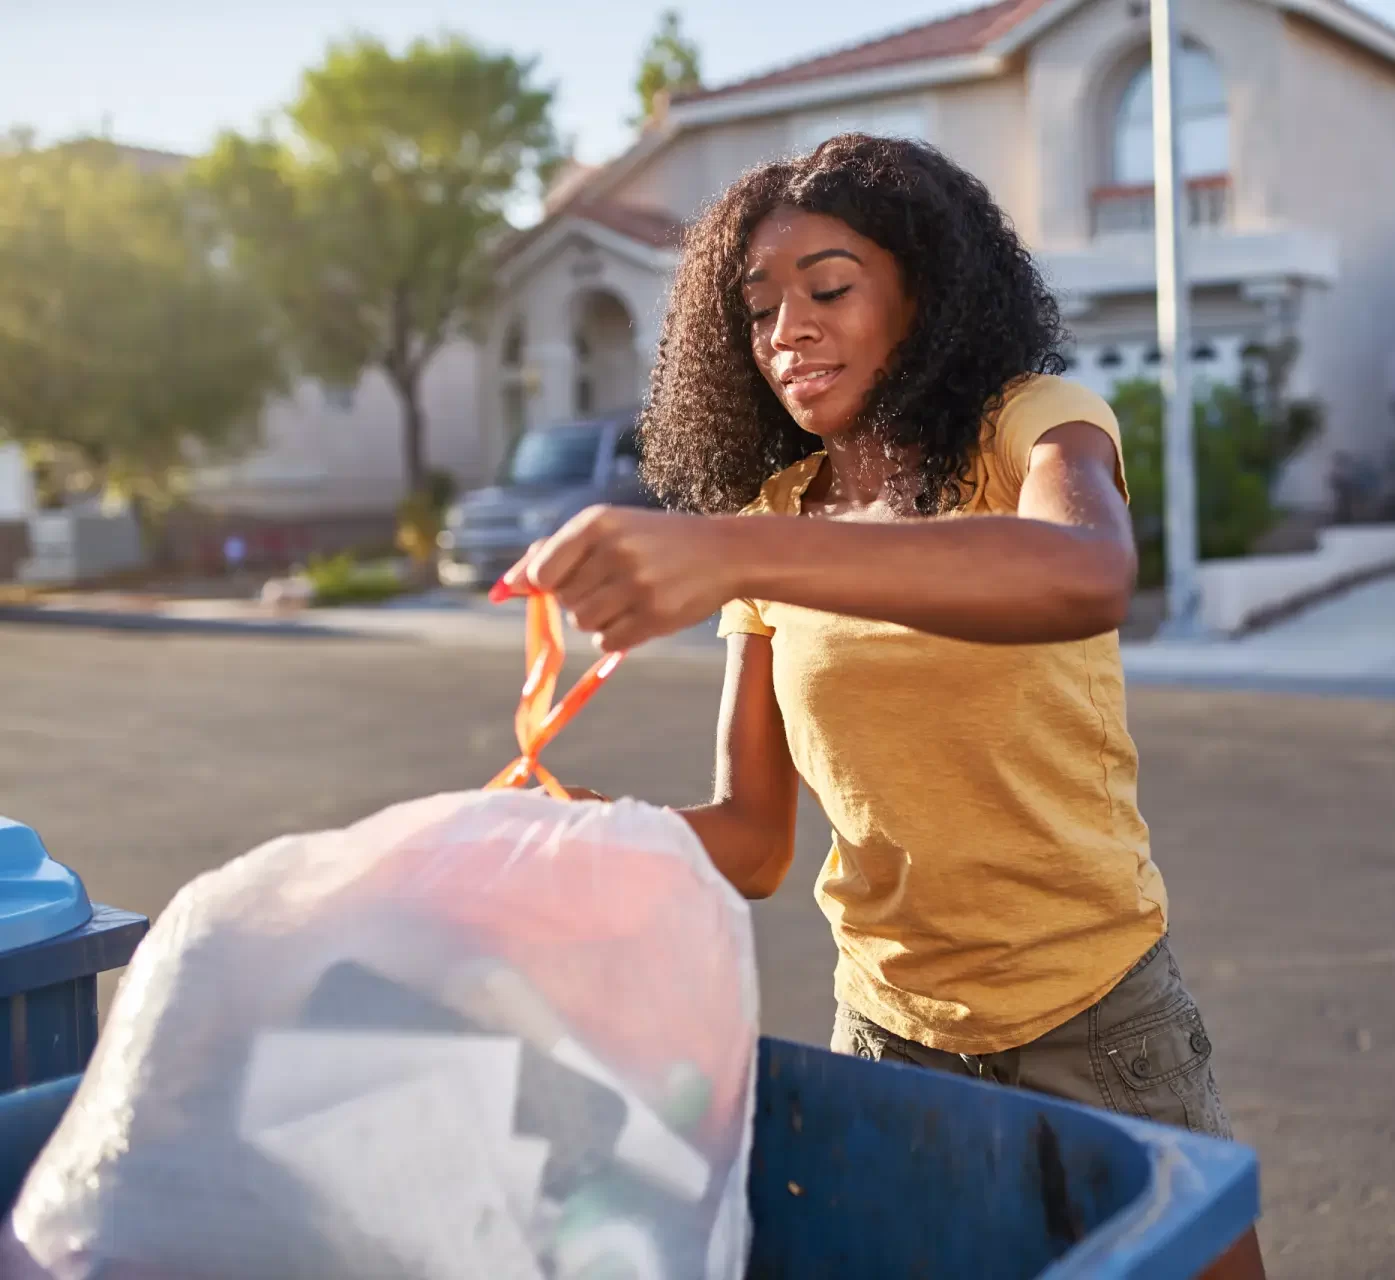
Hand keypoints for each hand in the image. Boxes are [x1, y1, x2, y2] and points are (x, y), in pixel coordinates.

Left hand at [497, 507, 741, 651]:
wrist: (723, 552)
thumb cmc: (653, 540)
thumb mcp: (607, 529)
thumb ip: (554, 552)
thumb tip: (507, 586)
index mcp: (598, 523)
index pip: (542, 572)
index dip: (548, 584)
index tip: (567, 579)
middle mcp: (616, 551)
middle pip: (563, 600)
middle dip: (579, 598)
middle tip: (612, 582)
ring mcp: (637, 585)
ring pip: (582, 623)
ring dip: (598, 618)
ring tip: (626, 598)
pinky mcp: (655, 617)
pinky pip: (607, 642)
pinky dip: (617, 635)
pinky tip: (639, 614)